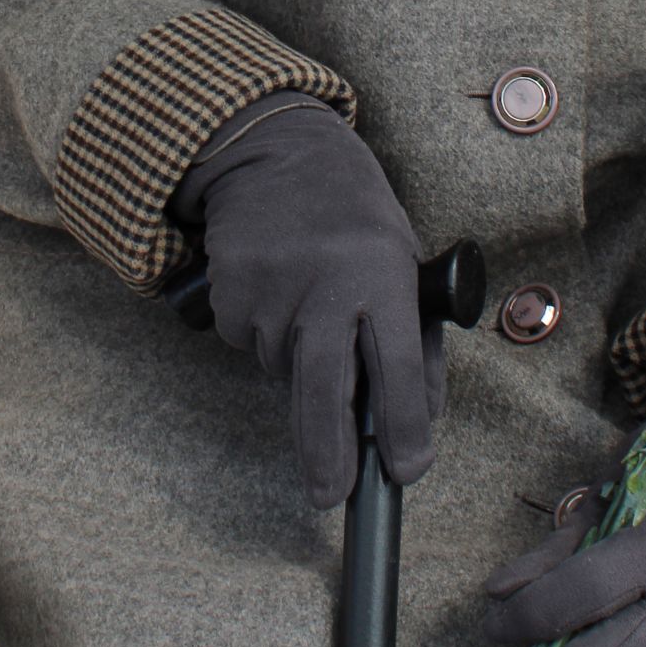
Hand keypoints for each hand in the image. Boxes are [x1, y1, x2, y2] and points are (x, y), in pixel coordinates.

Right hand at [186, 95, 442, 509]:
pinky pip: (248, 345)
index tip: (405, 471)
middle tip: (329, 496)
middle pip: (324, 390)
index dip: (404, 426)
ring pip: (284, 370)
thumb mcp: (403, 260)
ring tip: (310, 303)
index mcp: (381, 272)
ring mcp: (269, 289)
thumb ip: (416, 343)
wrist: (274, 150)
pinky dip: (265, 338)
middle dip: (328, 453)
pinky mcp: (228, 294)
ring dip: (300, 366)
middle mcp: (325, 283)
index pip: (397, 367)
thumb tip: (417, 426)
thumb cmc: (354, 213)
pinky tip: (279, 291)